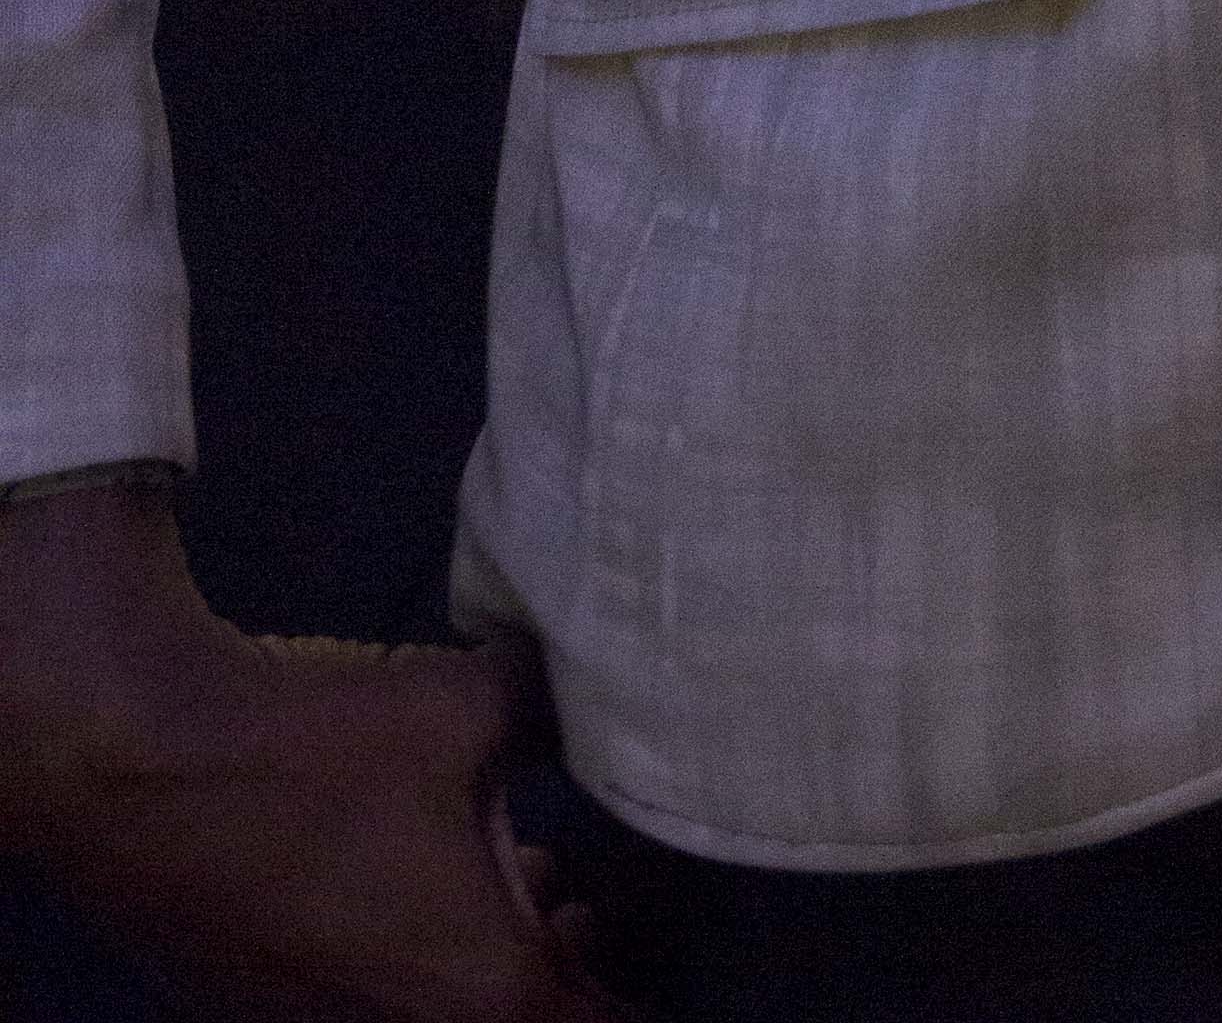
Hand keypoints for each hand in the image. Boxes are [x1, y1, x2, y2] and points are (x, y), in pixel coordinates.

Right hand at [0, 477, 624, 1018]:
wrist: (144, 770)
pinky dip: (411, 961)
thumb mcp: (473, 704)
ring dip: (484, 966)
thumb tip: (603, 689)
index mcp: (483, 993)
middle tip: (578, 909)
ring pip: (442, 1018)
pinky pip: (369, 1007)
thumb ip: (556, 712)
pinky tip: (411, 880)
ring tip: (513, 881)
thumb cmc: (315, 747)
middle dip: (561, 978)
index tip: (617, 928)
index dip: (621, 987)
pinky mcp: (267, 1015)